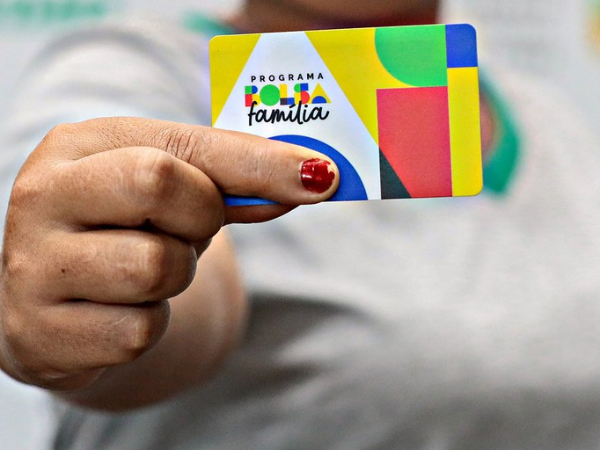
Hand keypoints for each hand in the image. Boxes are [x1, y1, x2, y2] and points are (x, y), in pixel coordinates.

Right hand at [0, 117, 337, 390]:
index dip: (257, 162)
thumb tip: (313, 180)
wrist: (58, 297)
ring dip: (175, 274)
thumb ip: (231, 180)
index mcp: (77, 147)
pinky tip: (120, 308)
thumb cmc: (124, 227)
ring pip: (156, 269)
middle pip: (159, 188)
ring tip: (146, 267)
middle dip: (199, 216)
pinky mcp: (43, 336)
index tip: (321, 175)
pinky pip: (140, 332)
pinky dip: (151, 322)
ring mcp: (35, 270)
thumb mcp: (166, 189)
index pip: (181, 149)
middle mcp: (42, 198)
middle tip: (186, 226)